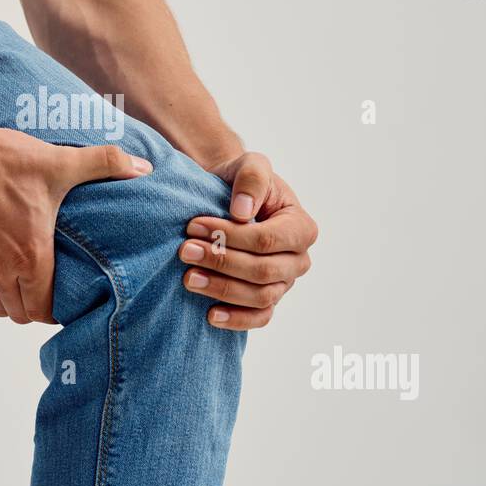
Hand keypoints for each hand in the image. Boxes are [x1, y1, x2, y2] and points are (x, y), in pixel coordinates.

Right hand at [0, 126, 151, 323]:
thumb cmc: (2, 162)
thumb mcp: (59, 162)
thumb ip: (104, 163)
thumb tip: (142, 166)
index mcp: (31, 256)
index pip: (45, 309)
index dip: (58, 310)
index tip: (67, 300)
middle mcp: (3, 269)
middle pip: (20, 314)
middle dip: (37, 309)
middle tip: (50, 293)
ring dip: (12, 302)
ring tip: (25, 286)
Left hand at [180, 151, 316, 329]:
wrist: (228, 199)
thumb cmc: (241, 182)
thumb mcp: (250, 164)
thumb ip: (251, 178)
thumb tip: (242, 212)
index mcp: (301, 227)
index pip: (266, 240)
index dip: (230, 236)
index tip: (194, 226)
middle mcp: (298, 259)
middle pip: (263, 271)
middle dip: (221, 262)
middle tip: (184, 251)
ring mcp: (284, 283)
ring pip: (260, 297)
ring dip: (222, 289)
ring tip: (189, 278)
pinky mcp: (267, 300)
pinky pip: (259, 318)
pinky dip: (237, 320)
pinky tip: (210, 315)